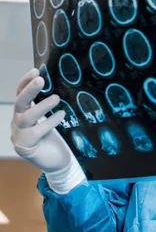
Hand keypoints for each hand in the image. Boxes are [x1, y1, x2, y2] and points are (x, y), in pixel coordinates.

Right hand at [10, 69, 84, 193]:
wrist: (56, 162)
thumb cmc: (54, 138)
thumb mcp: (50, 118)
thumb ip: (48, 106)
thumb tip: (60, 84)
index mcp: (23, 113)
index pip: (19, 94)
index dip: (25, 82)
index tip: (35, 70)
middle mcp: (17, 122)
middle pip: (19, 103)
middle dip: (29, 90)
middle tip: (40, 79)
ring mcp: (19, 135)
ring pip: (26, 117)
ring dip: (42, 106)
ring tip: (57, 98)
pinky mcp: (25, 146)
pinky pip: (37, 131)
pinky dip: (50, 121)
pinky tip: (61, 115)